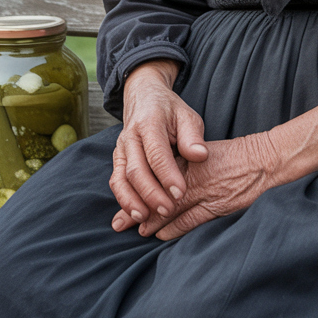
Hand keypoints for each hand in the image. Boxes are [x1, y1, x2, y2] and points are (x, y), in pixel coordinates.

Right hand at [109, 60, 207, 230]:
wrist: (145, 98)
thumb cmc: (170, 111)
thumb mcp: (187, 116)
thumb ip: (193, 136)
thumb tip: (200, 155)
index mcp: (150, 122)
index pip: (157, 153)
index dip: (168, 175)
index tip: (181, 193)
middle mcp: (130, 136)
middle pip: (136, 169)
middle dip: (151, 194)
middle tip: (168, 210)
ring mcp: (121, 148)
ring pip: (121, 178)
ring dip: (132, 201)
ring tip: (145, 218)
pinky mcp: (118, 159)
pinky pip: (116, 181)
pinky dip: (124, 199)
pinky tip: (136, 213)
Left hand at [131, 133, 278, 240]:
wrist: (264, 160)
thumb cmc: (238, 155)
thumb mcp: (208, 152)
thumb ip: (188, 162)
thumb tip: (169, 173)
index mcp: (190, 160)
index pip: (157, 175)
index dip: (140, 189)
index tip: (126, 198)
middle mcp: (192, 176)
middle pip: (157, 194)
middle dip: (138, 209)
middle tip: (119, 222)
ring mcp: (204, 193)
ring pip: (169, 210)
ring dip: (151, 221)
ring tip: (136, 231)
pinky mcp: (217, 207)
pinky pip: (189, 221)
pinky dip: (173, 228)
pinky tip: (160, 234)